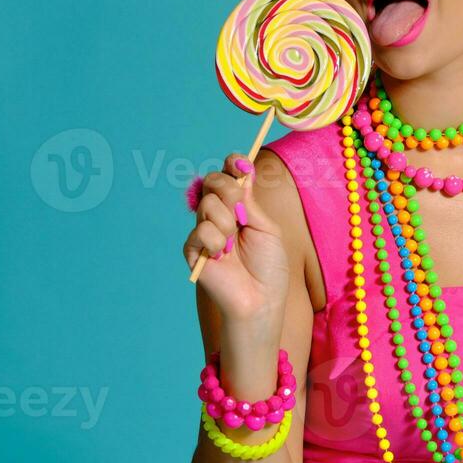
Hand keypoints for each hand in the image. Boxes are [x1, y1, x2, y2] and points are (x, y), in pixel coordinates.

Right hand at [182, 153, 290, 333]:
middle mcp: (219, 215)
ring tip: (234, 246)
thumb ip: (249, 201)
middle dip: (229, 190)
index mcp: (239, 208)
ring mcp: (205, 231)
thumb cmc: (269, 267)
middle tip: (241, 213)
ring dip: (227, 223)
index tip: (242, 163)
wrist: (262, 299)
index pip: (229, 175)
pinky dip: (216, 242)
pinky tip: (222, 257)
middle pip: (213, 181)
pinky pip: (200, 230)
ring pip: (207, 204)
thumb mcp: (266, 227)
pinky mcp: (193, 249)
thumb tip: (241, 172)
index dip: (233, 164)